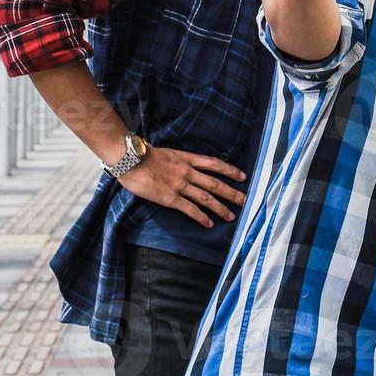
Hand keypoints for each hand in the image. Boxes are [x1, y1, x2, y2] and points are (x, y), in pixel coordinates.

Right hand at [118, 146, 247, 227]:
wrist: (130, 159)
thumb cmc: (143, 155)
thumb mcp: (166, 152)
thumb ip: (178, 160)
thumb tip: (183, 163)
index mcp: (187, 158)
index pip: (214, 164)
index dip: (230, 170)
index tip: (243, 176)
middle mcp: (187, 171)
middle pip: (216, 183)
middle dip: (232, 193)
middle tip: (246, 200)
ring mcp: (180, 185)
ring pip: (206, 198)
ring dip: (221, 208)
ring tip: (232, 216)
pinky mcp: (170, 198)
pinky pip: (190, 209)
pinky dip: (201, 217)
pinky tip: (209, 224)